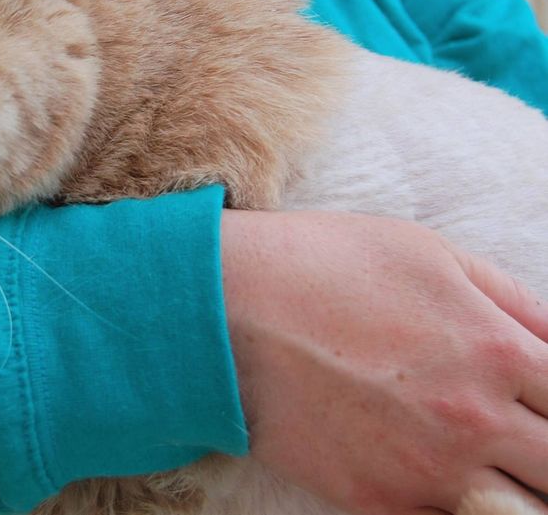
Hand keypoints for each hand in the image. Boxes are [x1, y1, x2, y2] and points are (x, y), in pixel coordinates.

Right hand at [221, 210, 547, 514]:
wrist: (223, 308)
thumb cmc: (320, 264)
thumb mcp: (427, 252)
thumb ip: (510, 300)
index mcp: (494, 347)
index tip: (542, 402)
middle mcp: (472, 419)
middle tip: (525, 439)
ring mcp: (425, 469)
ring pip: (520, 514)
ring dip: (518, 492)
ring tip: (495, 467)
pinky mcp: (376, 501)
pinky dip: (464, 512)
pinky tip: (448, 484)